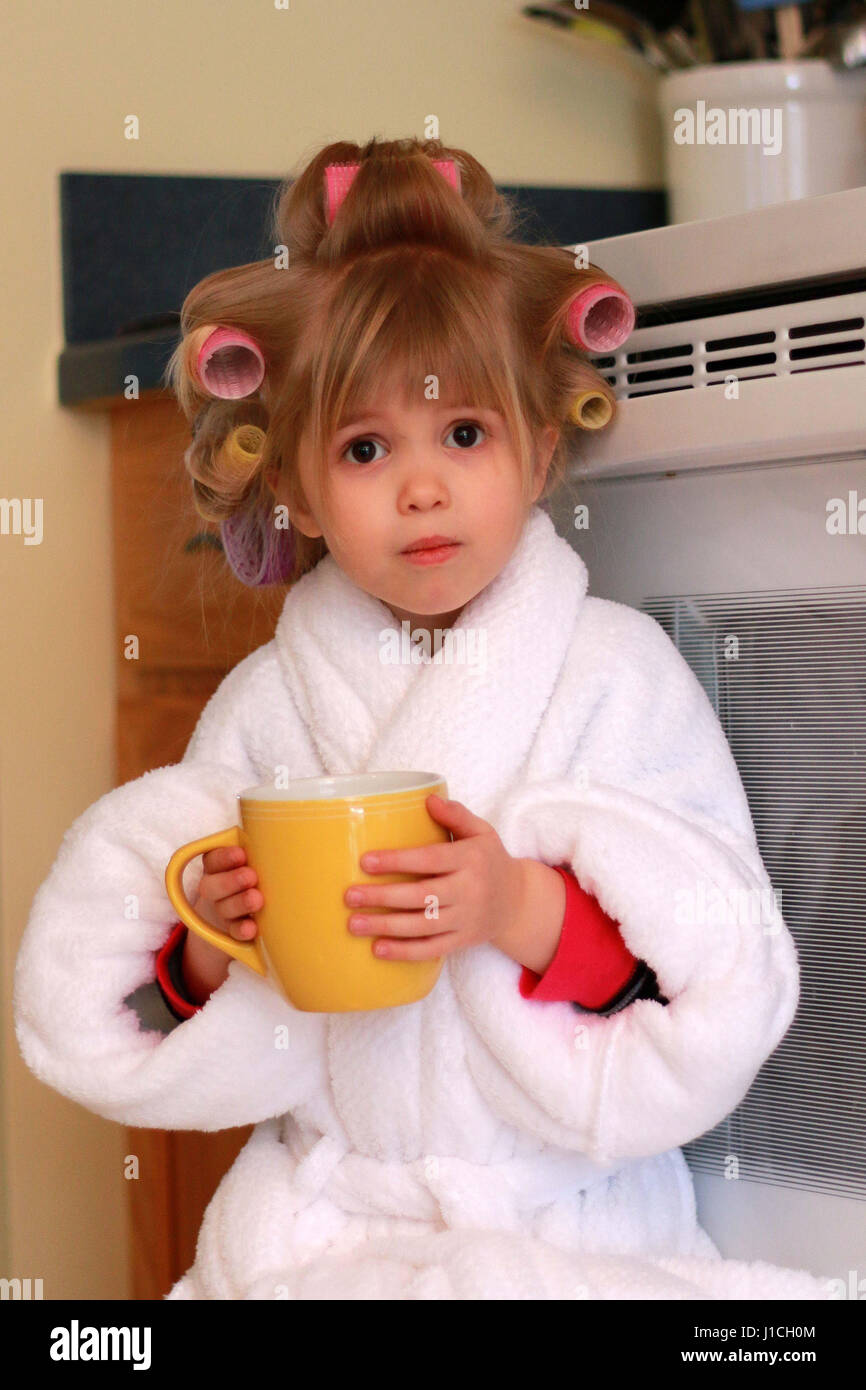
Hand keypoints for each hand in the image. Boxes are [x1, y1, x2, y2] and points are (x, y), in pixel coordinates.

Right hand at [182, 846, 262, 999]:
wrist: (248, 911)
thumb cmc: (257, 874)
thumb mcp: (257, 859)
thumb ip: (261, 850)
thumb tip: (285, 826)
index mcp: (218, 866)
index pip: (213, 859)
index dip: (224, 857)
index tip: (241, 854)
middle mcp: (216, 889)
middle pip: (212, 886)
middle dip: (230, 881)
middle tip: (251, 876)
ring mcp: (223, 911)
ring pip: (223, 909)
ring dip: (239, 903)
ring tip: (256, 899)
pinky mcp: (233, 931)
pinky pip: (233, 932)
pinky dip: (242, 930)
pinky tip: (251, 928)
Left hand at [343, 793, 526, 961]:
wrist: (519, 902)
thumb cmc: (490, 861)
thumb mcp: (482, 832)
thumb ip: (456, 815)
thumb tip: (428, 800)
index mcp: (471, 859)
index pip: (430, 860)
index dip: (398, 861)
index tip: (366, 862)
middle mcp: (470, 890)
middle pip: (422, 896)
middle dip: (383, 898)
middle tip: (349, 896)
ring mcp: (467, 919)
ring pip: (423, 926)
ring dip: (386, 926)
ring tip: (354, 924)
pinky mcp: (463, 941)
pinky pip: (432, 950)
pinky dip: (404, 952)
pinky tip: (377, 949)